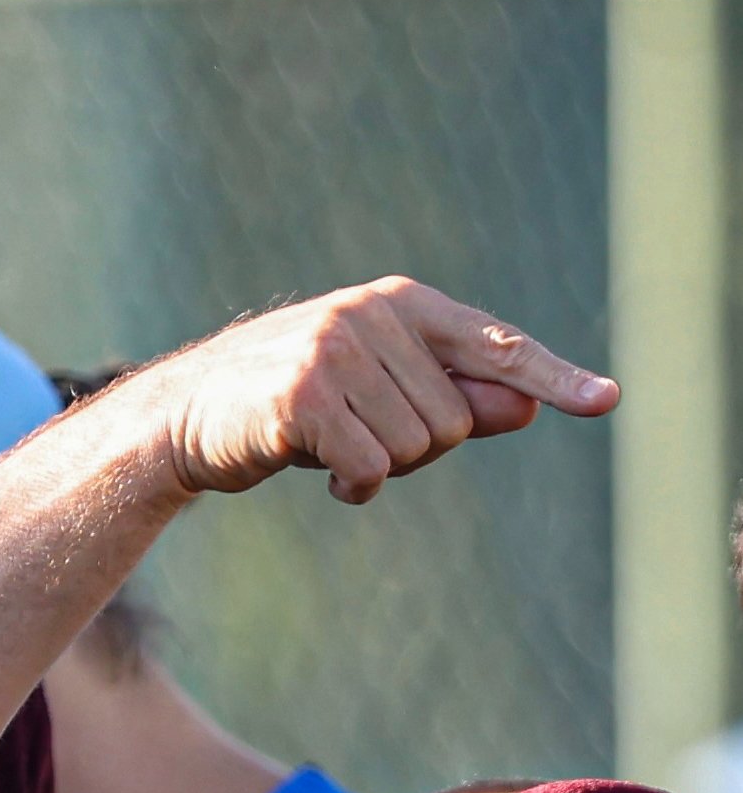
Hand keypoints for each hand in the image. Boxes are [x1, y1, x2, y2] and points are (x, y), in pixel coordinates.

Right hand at [141, 278, 615, 508]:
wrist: (187, 416)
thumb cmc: (293, 408)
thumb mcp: (379, 399)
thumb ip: (453, 398)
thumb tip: (526, 406)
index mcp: (404, 305)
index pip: (496, 345)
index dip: (553, 375)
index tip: (604, 400)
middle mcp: (376, 316)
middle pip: (454, 419)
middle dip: (418, 452)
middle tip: (363, 443)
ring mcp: (339, 350)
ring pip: (418, 446)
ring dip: (381, 471)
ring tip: (334, 453)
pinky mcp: (305, 395)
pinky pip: (371, 468)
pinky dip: (355, 487)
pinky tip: (322, 475)